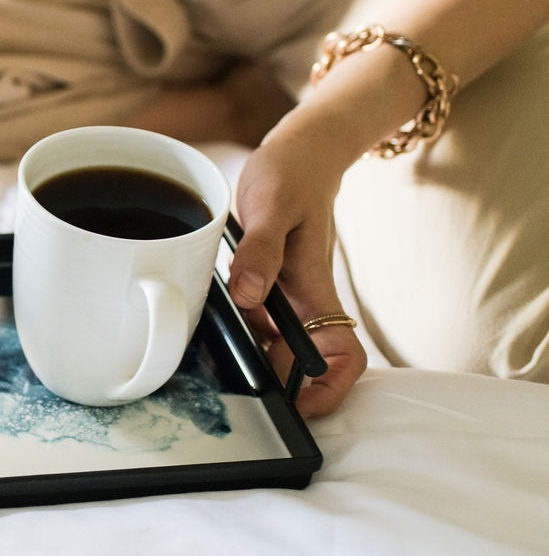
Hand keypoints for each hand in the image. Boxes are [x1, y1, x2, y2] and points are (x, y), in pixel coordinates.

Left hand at [226, 124, 368, 417]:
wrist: (300, 151)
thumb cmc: (292, 174)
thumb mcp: (272, 206)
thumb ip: (261, 252)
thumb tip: (249, 298)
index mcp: (315, 288)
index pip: (343, 355)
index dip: (330, 388)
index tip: (298, 404)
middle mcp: (305, 299)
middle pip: (304, 362)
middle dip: (276, 381)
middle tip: (231, 382)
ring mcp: (287, 293)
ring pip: (276, 345)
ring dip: (253, 356)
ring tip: (213, 356)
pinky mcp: (269, 283)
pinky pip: (258, 320)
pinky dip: (240, 329)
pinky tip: (212, 323)